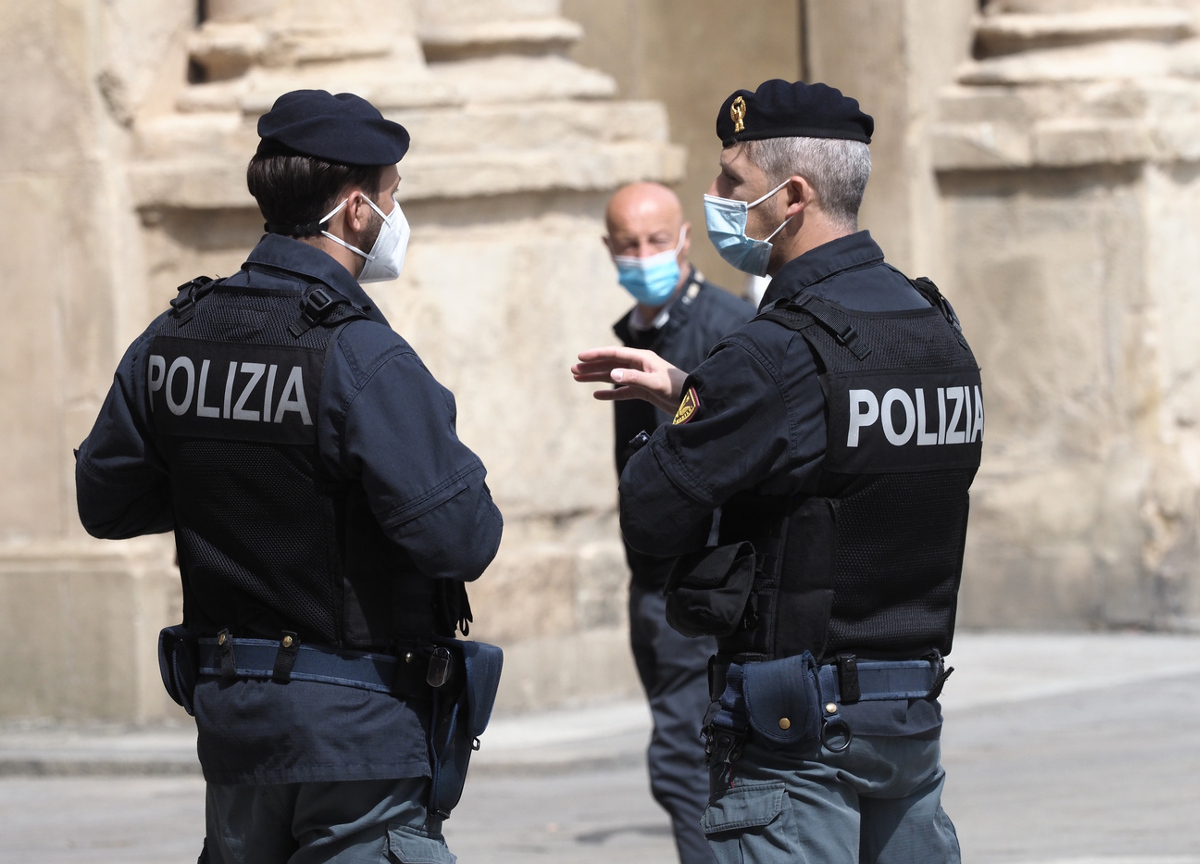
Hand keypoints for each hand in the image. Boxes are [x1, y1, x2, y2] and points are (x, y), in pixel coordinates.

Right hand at [571, 346, 687, 413]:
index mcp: (642, 358)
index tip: (580, 357)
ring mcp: (641, 378)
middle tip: (573, 370)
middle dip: (592, 366)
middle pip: (611, 364)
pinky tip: (597, 394)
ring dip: (596, 378)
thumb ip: (634, 378)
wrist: (694, 400)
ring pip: (614, 377)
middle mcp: (640, 366)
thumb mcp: (656, 383)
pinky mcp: (644, 391)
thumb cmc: (679, 388)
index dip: (597, 355)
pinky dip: (610, 393)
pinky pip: (623, 392)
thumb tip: (612, 374)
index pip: (615, 354)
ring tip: (579, 378)